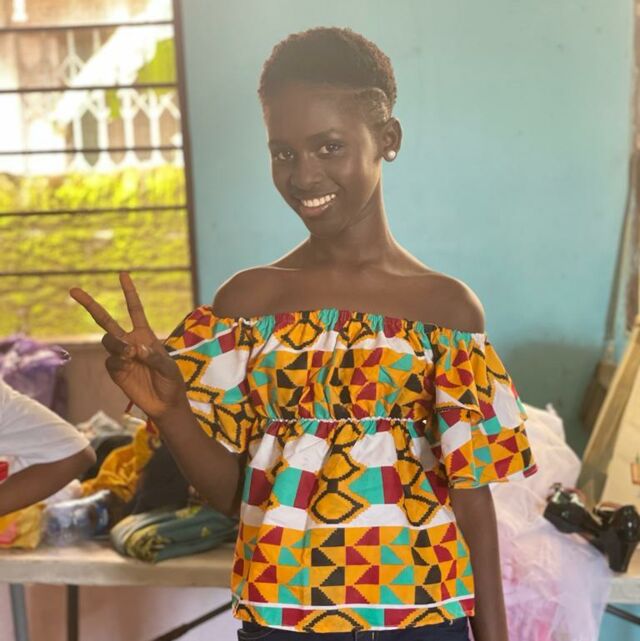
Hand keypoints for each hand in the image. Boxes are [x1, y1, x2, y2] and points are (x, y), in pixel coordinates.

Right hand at [70, 273, 187, 419]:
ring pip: (108, 340)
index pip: (134, 309)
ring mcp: (120, 356)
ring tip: (130, 353)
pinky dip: (119, 361)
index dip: (129, 292)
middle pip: (105, 320)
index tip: (123, 274)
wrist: (164, 403)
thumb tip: (134, 348)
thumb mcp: (168, 366)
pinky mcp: (115, 371)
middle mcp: (129, 341)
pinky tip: (129, 366)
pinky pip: (111, 361)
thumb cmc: (171, 381)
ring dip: (117, 344)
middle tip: (73, 290)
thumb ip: (153, 356)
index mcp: (145, 334)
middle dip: (89, 304)